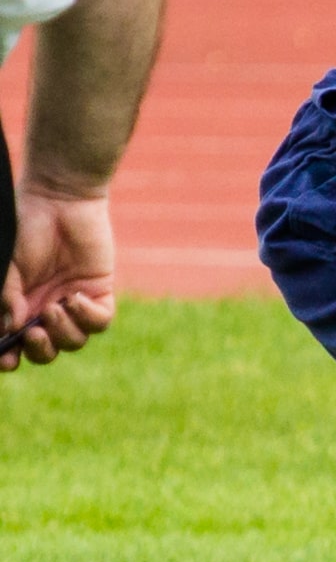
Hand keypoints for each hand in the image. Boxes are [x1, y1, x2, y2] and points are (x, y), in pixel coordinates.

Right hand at [2, 190, 117, 370]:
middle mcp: (45, 309)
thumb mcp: (8, 266)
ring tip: (53, 309)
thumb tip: (10, 329)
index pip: (15, 344)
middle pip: (47, 351)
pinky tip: (75, 297)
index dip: (10, 358)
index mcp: (19, 307)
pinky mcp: (99, 291)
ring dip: (63, 332)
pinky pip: (100, 321)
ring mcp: (74, 303)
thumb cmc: (24, 229)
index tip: (6, 361)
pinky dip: (88, 317)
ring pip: (75, 340)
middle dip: (39, 351)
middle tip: (33, 335)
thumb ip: (8, 298)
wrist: (57, 200)